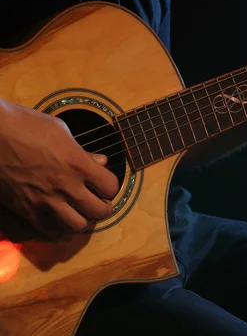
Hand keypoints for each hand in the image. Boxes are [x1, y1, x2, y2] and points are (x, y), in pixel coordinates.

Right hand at [0, 100, 118, 235]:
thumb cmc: (25, 125)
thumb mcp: (61, 131)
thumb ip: (83, 152)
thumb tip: (100, 162)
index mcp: (78, 164)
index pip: (111, 187)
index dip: (110, 186)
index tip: (104, 183)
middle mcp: (66, 186)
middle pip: (99, 211)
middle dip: (103, 207)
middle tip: (97, 201)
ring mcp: (45, 200)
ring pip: (77, 226)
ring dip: (83, 219)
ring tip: (79, 211)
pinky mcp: (26, 209)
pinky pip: (50, 230)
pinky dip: (59, 227)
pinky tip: (59, 218)